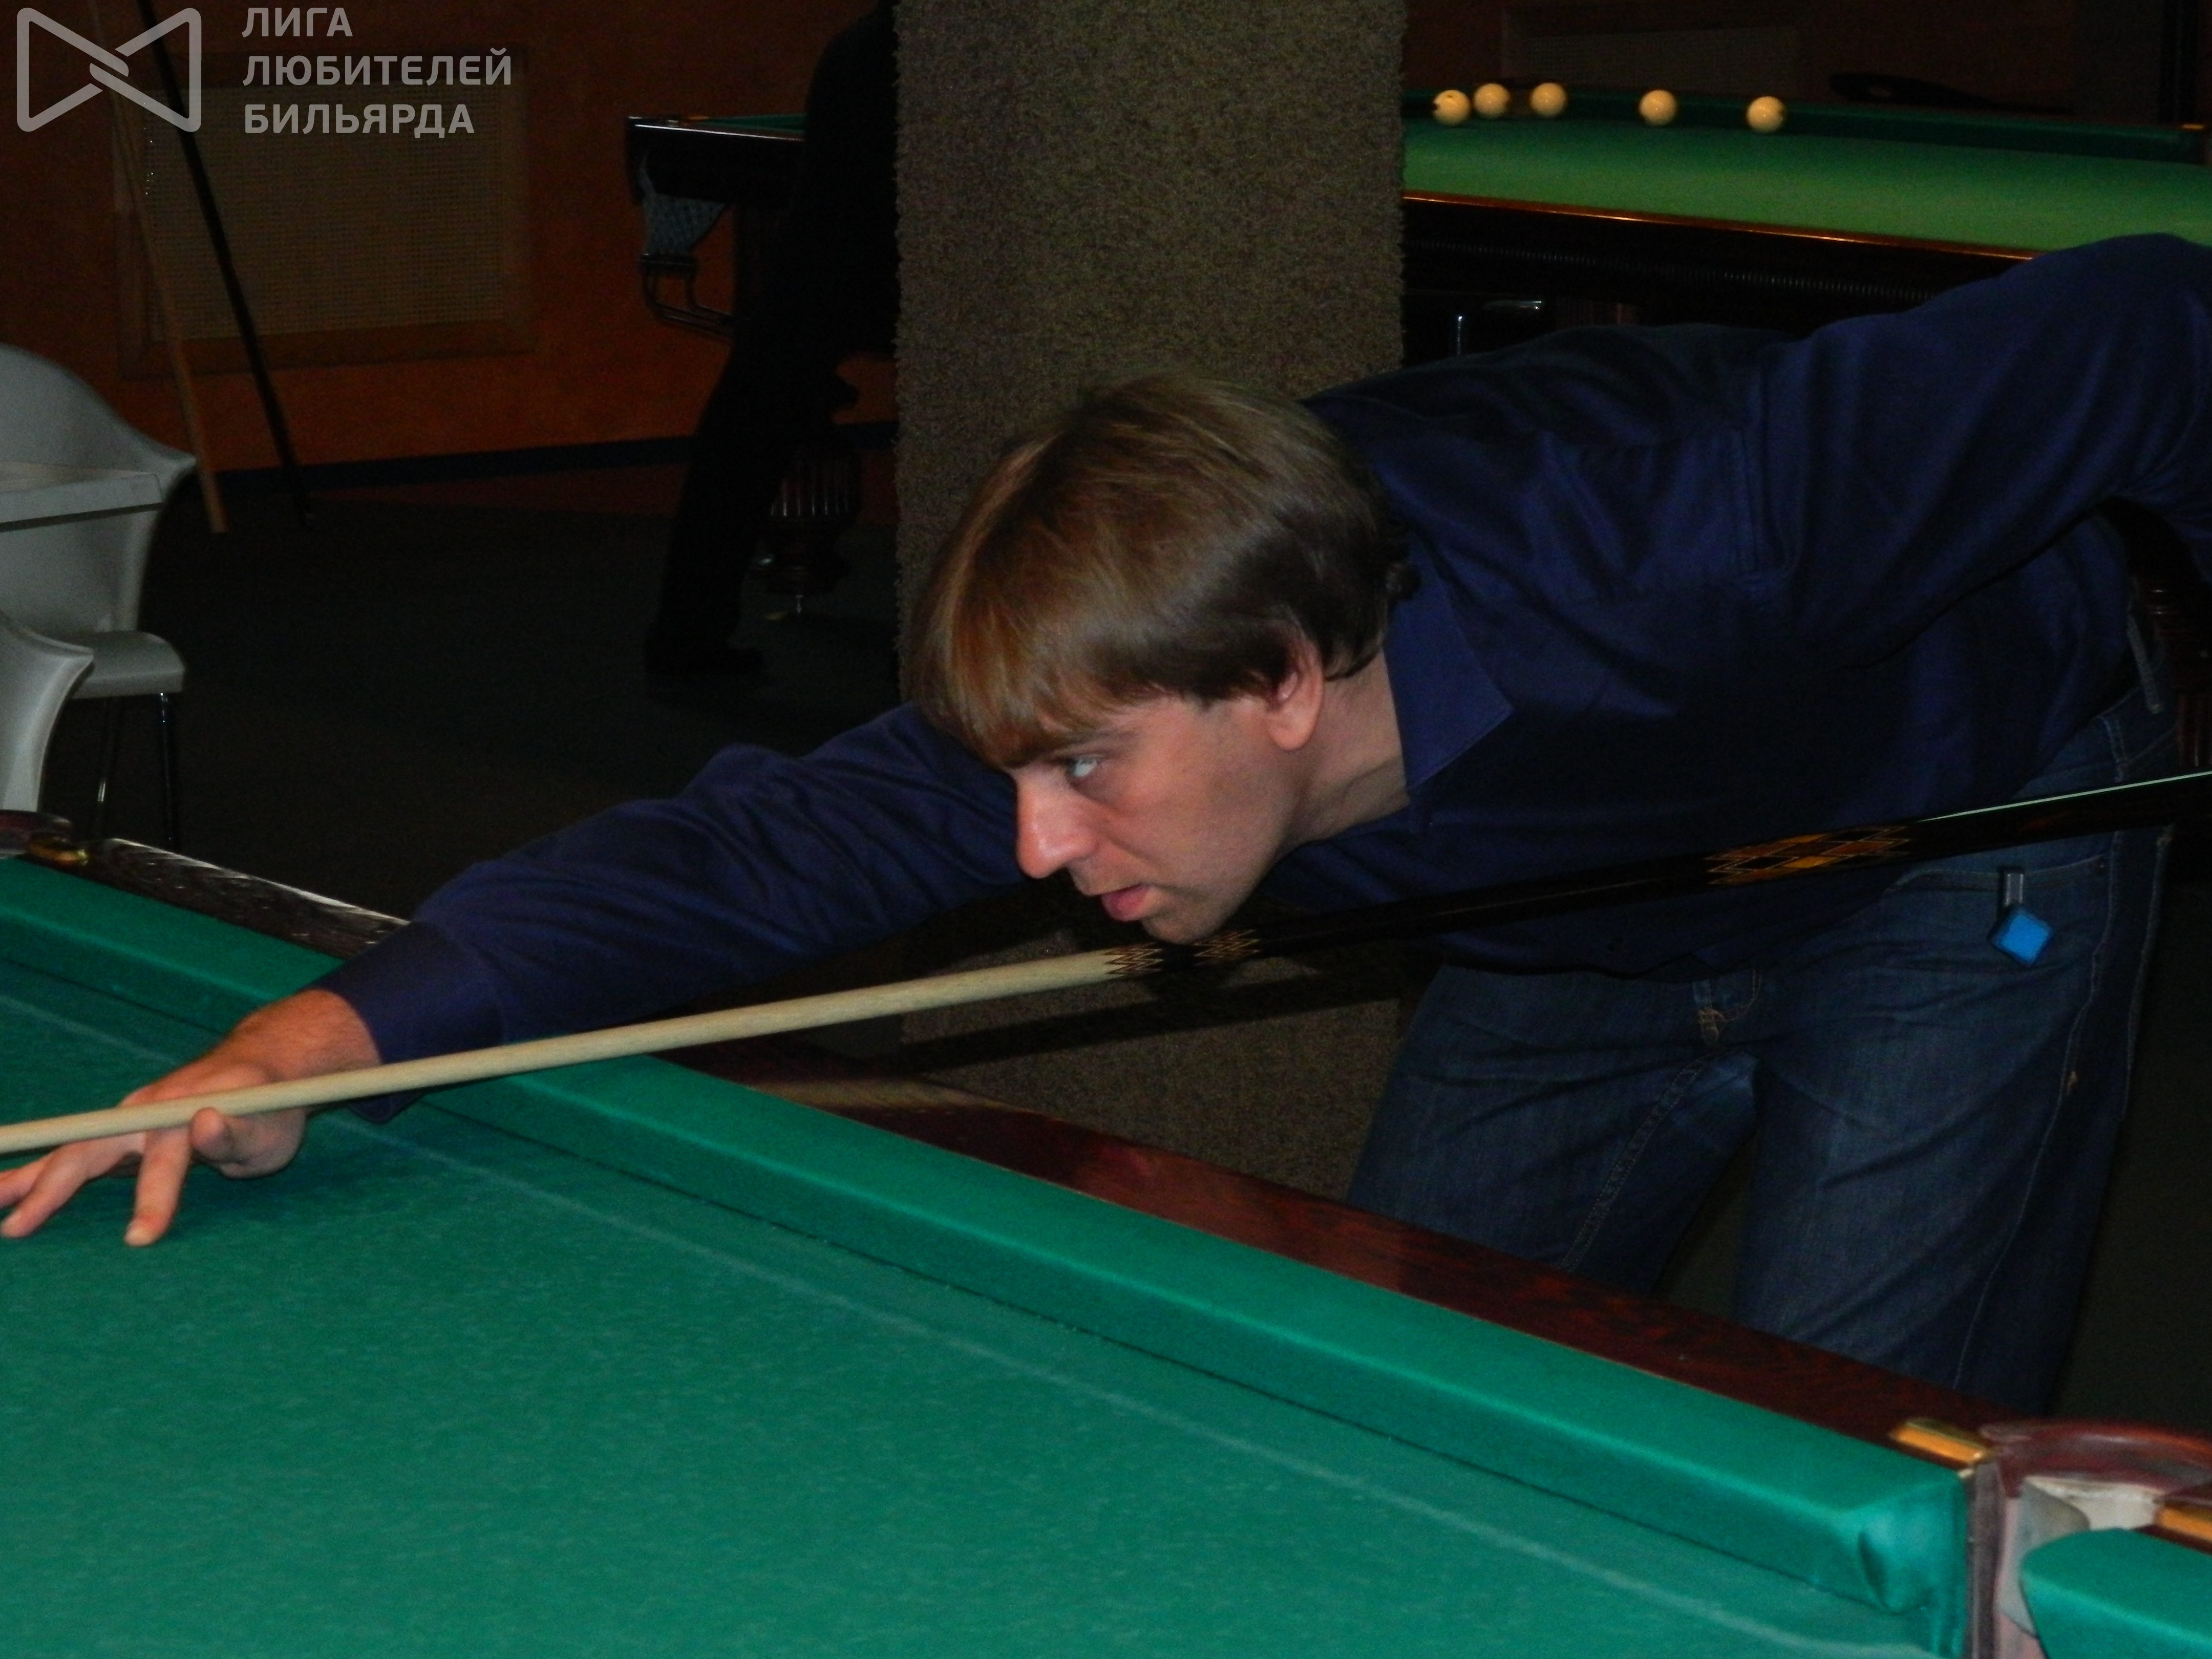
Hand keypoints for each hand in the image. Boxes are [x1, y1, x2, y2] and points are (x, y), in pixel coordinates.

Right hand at [0, 989, 377, 1246]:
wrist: (261, 1067)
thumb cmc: (271, 1107)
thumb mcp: (270, 1124)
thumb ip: (238, 1131)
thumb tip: (202, 1123)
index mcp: (184, 1112)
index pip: (164, 1160)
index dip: (152, 1199)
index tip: (139, 1239)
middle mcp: (146, 1112)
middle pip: (93, 1152)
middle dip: (53, 1191)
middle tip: (18, 1228)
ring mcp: (129, 1119)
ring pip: (73, 1150)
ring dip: (30, 1178)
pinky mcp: (124, 1132)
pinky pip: (77, 1152)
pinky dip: (40, 1171)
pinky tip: (6, 1189)